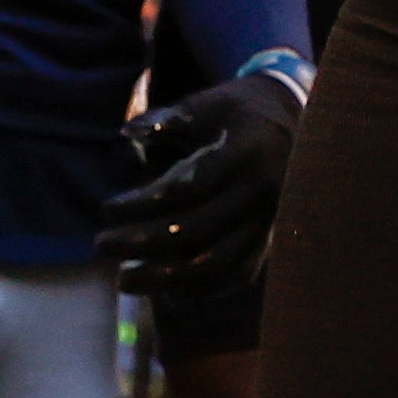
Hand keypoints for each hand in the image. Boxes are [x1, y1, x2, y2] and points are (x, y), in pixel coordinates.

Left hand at [100, 64, 304, 299]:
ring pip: (216, 263)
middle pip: (196, 230)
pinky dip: (202, 290)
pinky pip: (237, 274)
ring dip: (165, 278)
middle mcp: (261, 191)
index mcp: (245, 152)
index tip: (106, 208)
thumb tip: (125, 132)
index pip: (188, 187)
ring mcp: (269, 221)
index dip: (142, 202)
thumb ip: (166, 118)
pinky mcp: (271, 240)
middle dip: (142, 243)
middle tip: (102, 244)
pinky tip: (166, 293)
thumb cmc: (236, 111)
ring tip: (124, 281)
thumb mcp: (204, 103)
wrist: (295, 124)